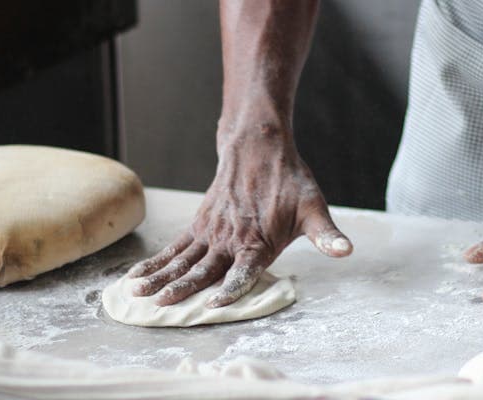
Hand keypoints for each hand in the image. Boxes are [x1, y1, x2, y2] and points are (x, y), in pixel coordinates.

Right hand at [124, 129, 351, 307]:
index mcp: (258, 242)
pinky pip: (174, 248)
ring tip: (137, 294)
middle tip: (161, 306)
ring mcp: (211, 232)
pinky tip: (136, 277)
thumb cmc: (290, 182)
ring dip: (159, 277)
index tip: (214, 303)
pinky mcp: (199, 225)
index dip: (230, 288)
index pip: (243, 270)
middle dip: (181, 289)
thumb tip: (346, 251)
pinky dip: (155, 263)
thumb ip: (327, 236)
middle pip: (203, 269)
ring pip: (181, 260)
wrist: (258, 147)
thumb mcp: (314, 208)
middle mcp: (230, 239)